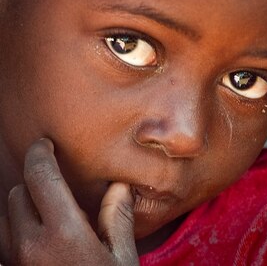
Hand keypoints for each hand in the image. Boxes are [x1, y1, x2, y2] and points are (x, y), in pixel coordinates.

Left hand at [0, 139, 138, 264]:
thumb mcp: (122, 257)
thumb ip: (118, 218)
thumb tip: (119, 185)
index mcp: (65, 233)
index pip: (41, 176)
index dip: (40, 153)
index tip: (45, 145)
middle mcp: (32, 244)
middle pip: (17, 194)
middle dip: (35, 185)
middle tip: (57, 190)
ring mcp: (16, 261)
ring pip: (3, 218)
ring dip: (21, 209)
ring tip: (43, 212)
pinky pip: (2, 242)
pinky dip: (14, 231)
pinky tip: (36, 234)